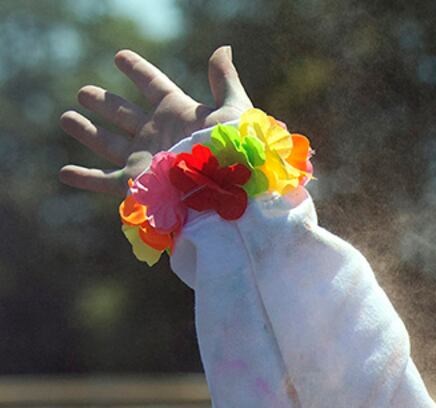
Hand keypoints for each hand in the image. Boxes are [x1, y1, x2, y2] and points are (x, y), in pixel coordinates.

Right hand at [59, 46, 252, 194]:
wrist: (230, 193)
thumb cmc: (236, 152)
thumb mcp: (233, 111)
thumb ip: (225, 82)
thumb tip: (222, 49)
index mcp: (178, 113)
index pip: (152, 85)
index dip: (137, 70)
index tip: (119, 56)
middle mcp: (158, 135)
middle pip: (124, 114)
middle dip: (104, 103)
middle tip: (83, 93)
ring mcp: (145, 159)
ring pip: (108, 142)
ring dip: (87, 131)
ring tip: (65, 118)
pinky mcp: (137, 184)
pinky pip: (104, 181)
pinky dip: (84, 178)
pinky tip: (64, 173)